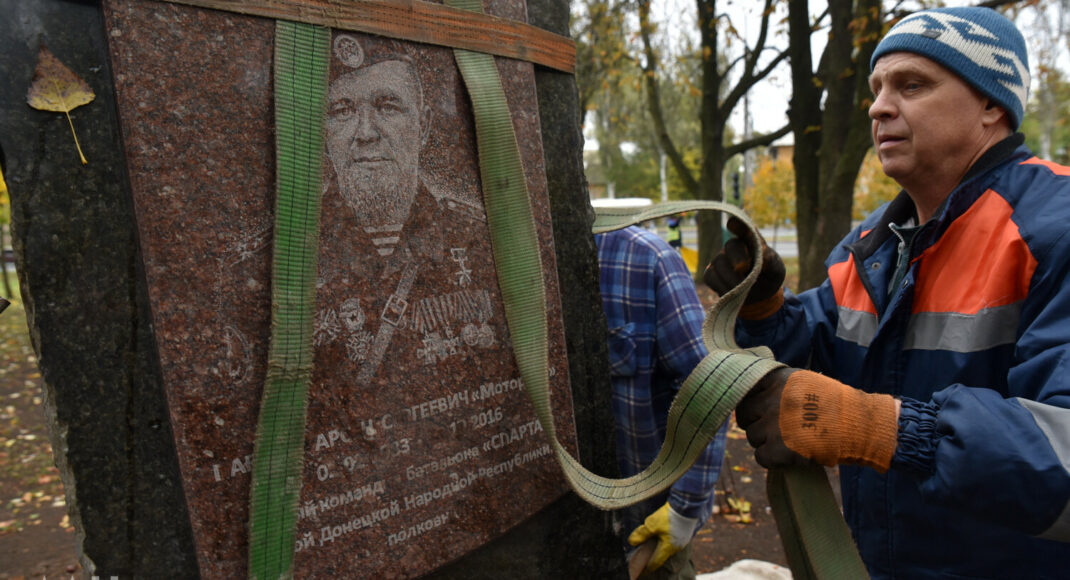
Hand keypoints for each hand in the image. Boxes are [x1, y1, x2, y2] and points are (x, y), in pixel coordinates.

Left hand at [627, 502, 697, 572]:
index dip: (648, 566)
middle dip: (655, 556)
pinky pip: (674, 540)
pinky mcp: (686, 532)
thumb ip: (641, 535)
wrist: (686, 505)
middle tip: (646, 556)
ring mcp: (683, 540)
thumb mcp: (651, 525)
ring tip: (654, 544)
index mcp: (668, 548)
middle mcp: (677, 547)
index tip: (643, 569)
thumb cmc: (668, 517)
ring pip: (669, 547)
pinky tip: (663, 534)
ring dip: (661, 547)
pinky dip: (667, 539)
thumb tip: (632, 542)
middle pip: (663, 555)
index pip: (656, 562)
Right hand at [703, 216, 785, 318]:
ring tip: (744, 289)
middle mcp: (734, 246)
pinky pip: (711, 276)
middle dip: (737, 258)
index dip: (738, 224)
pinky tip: (732, 292)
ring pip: (719, 263)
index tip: (732, 223)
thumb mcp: (776, 270)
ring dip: (732, 278)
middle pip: (731, 245)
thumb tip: (763, 253)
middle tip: (744, 269)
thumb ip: (771, 260)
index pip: (744, 228)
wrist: (759, 295)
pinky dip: (722, 286)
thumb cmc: (768, 276)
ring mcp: (720, 259)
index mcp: (751, 240)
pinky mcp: (710, 272)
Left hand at [736, 368, 899, 471]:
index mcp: (776, 380)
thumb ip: (777, 386)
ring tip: (789, 441)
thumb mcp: (804, 383)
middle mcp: (771, 400)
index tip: (760, 411)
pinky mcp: (779, 449)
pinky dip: (773, 460)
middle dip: (756, 423)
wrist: (859, 425)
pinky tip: (789, 454)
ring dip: (766, 442)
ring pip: (752, 437)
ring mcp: (773, 425)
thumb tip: (750, 394)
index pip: (744, 391)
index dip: (751, 404)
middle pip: (744, 416)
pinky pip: (761, 457)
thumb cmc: (835, 405)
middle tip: (775, 430)